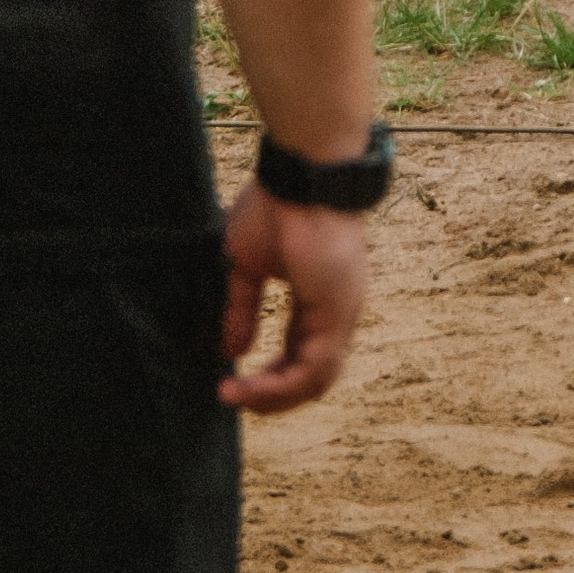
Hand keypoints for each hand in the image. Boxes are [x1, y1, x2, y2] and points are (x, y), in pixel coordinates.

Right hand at [220, 180, 368, 413]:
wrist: (304, 175)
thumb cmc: (278, 205)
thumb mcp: (247, 266)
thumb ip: (242, 308)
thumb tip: (232, 351)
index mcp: (319, 298)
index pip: (301, 353)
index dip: (270, 375)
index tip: (233, 380)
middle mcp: (336, 310)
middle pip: (312, 375)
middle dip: (271, 394)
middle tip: (234, 395)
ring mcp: (341, 313)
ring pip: (316, 380)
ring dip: (273, 398)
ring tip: (235, 395)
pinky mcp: (338, 312)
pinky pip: (313, 369)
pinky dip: (279, 387)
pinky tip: (247, 386)